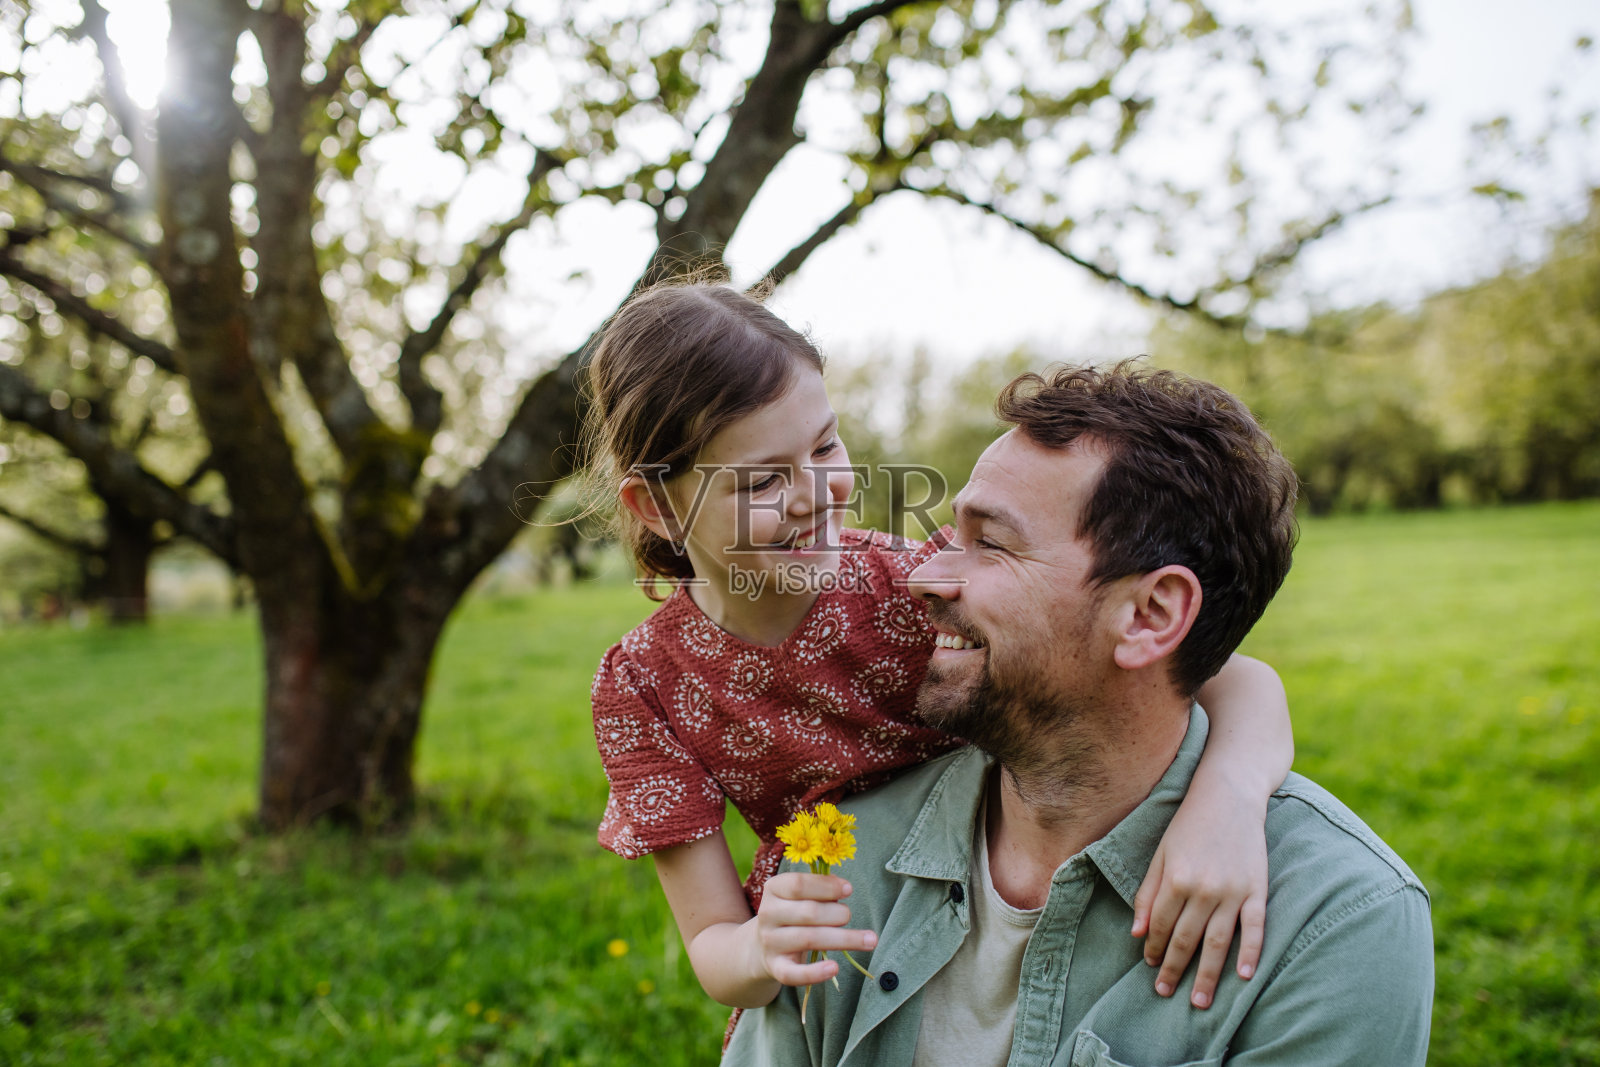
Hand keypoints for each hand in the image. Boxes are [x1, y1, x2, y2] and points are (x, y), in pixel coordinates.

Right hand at [754, 872, 877, 986]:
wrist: (760, 946)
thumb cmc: (791, 914)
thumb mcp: (797, 895)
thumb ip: (818, 887)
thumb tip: (843, 887)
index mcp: (773, 889)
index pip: (798, 884)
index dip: (826, 886)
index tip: (849, 889)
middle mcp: (768, 914)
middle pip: (809, 912)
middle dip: (838, 913)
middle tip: (848, 915)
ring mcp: (770, 942)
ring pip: (809, 939)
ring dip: (844, 939)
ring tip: (870, 940)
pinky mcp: (775, 967)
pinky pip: (793, 973)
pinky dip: (814, 973)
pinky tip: (834, 968)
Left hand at [1131, 783, 1267, 1008]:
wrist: (1229, 796)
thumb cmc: (1189, 824)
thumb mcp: (1161, 854)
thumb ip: (1148, 893)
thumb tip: (1137, 932)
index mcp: (1176, 879)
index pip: (1161, 926)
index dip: (1154, 949)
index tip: (1151, 966)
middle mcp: (1203, 889)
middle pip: (1187, 940)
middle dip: (1174, 969)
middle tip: (1165, 993)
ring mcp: (1233, 891)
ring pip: (1218, 943)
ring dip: (1207, 975)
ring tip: (1199, 1001)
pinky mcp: (1257, 889)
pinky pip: (1255, 928)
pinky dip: (1251, 953)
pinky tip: (1244, 977)